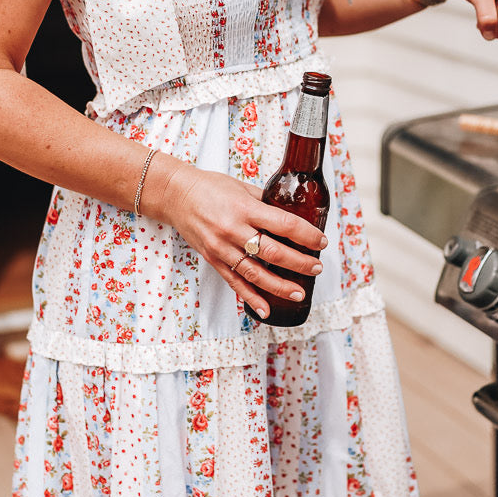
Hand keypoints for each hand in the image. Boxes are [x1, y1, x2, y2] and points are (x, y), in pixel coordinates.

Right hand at [148, 163, 326, 318]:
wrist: (175, 196)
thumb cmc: (210, 187)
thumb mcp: (242, 187)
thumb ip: (265, 202)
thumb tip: (292, 214)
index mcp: (245, 208)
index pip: (284, 225)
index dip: (307, 235)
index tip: (321, 242)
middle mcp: (233, 230)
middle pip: (273, 252)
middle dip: (299, 262)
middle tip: (316, 267)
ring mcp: (222, 248)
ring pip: (255, 273)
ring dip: (280, 286)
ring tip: (299, 292)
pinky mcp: (212, 259)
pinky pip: (234, 282)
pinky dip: (251, 298)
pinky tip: (266, 309)